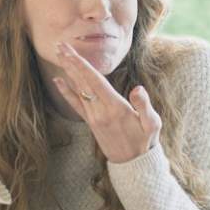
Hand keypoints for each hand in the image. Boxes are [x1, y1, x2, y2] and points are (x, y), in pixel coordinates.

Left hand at [51, 42, 160, 162]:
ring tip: (59, 55)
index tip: (71, 52)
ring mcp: (93, 117)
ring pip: (78, 89)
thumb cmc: (145, 141)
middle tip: (60, 45)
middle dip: (71, 62)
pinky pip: (76, 104)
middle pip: (83, 82)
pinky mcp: (91, 122)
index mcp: (115, 108)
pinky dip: (66, 91)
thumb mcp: (152, 124)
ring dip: (68, 71)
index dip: (82, 65)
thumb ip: (144, 105)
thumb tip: (138, 88)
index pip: (95, 81)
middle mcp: (100, 111)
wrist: (133, 165)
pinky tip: (57, 81)